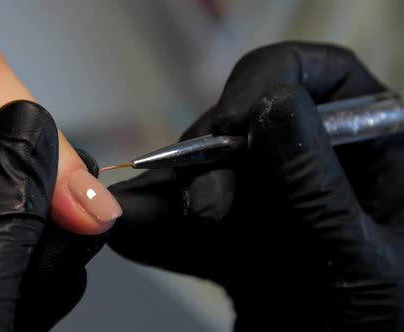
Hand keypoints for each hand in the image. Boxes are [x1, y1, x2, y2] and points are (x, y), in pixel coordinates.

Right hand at [108, 42, 403, 329]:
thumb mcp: (359, 264)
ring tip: (129, 213)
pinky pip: (200, 232)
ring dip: (170, 197)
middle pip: (252, 128)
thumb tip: (277, 105)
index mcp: (378, 154)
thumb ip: (315, 188)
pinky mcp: (247, 249)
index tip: (231, 125)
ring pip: (215, 179)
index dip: (270, 84)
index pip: (324, 79)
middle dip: (212, 159)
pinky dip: (166, 235)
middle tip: (200, 205)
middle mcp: (325, 170)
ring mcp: (280, 209)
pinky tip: (134, 237)